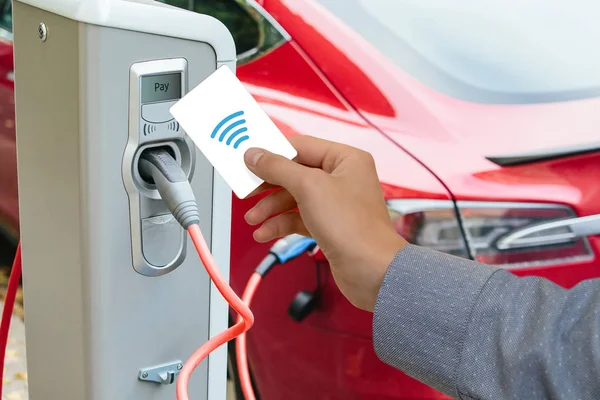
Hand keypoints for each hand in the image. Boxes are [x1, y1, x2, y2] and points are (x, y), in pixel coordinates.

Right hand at [243, 136, 406, 311]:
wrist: (371, 272)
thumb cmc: (352, 227)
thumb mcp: (308, 188)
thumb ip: (278, 168)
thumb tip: (254, 154)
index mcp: (345, 159)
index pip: (301, 146)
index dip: (273, 153)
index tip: (248, 159)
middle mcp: (343, 177)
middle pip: (295, 173)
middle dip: (269, 185)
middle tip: (246, 191)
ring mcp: (336, 203)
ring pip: (295, 197)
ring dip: (271, 208)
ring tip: (253, 219)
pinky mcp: (330, 225)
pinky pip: (299, 218)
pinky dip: (281, 224)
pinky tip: (265, 233)